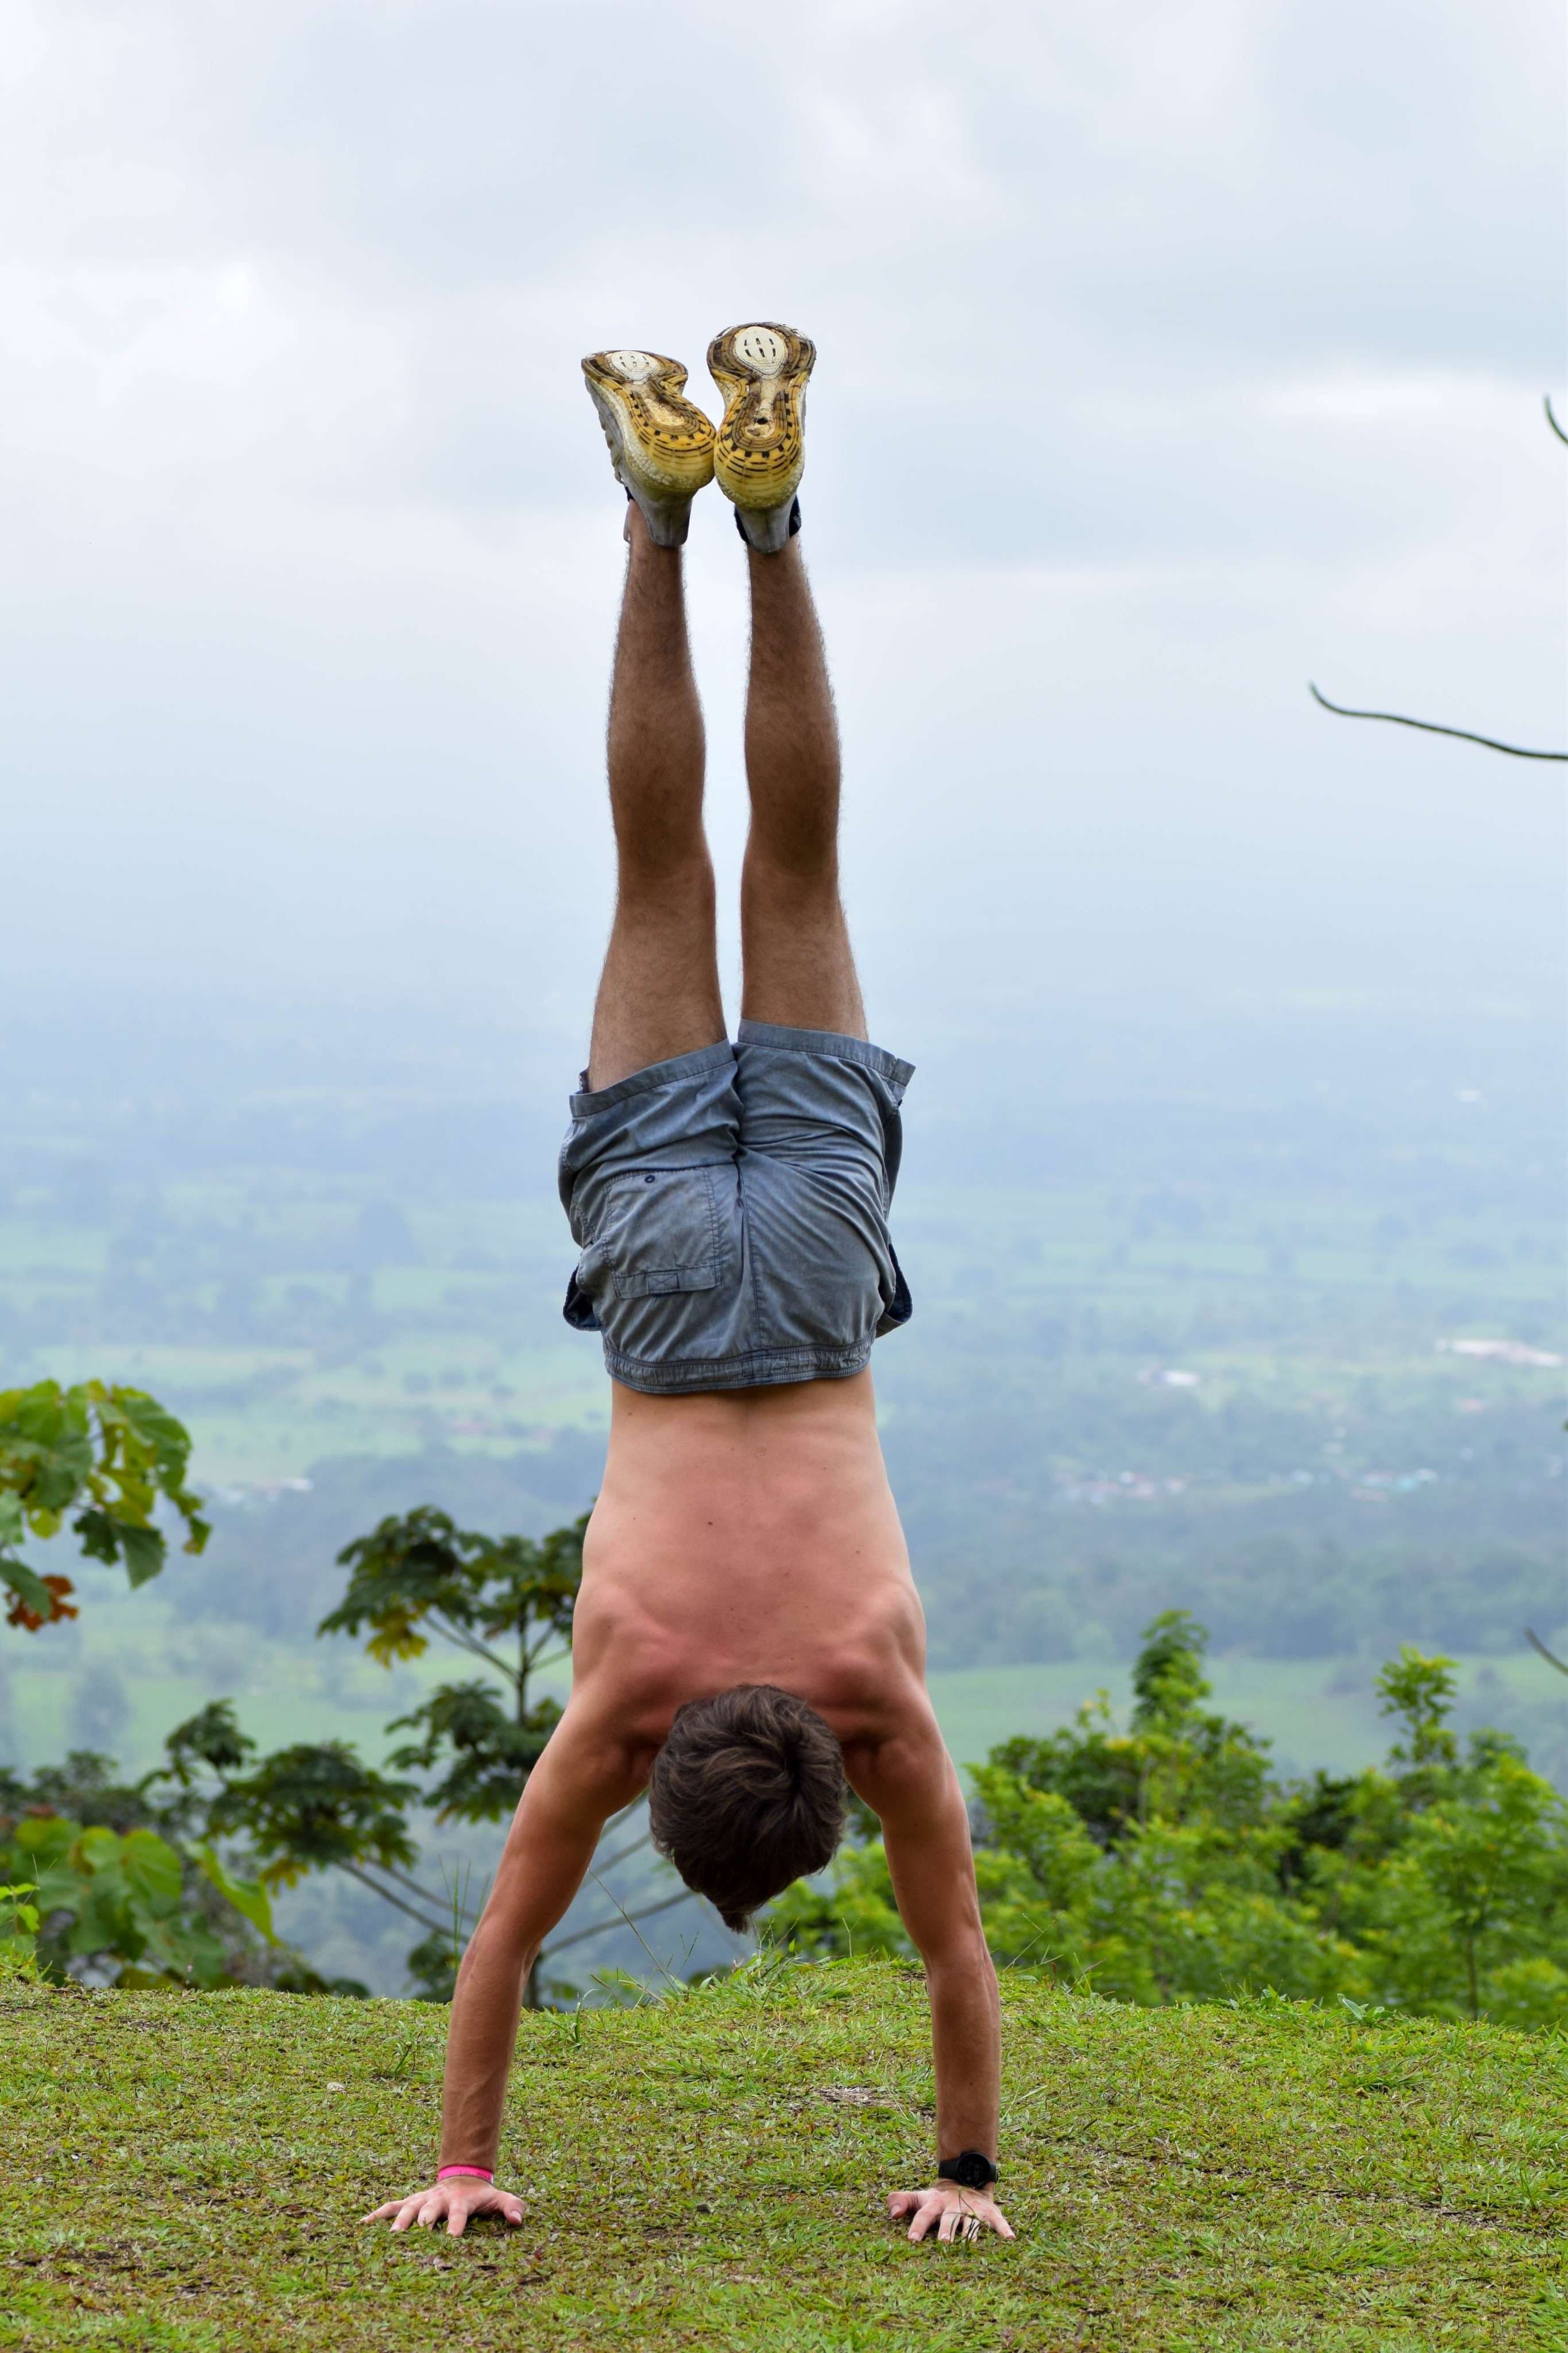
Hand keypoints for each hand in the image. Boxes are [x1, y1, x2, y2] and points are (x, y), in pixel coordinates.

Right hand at [362, 2177, 525, 2237]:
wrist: (463, 2177)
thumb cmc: (481, 2196)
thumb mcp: (499, 2198)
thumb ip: (512, 2206)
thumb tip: (518, 2219)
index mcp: (460, 2201)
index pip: (460, 2213)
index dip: (457, 2224)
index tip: (453, 2238)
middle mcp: (438, 2199)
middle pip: (430, 2208)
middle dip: (424, 2219)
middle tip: (418, 2231)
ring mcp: (422, 2199)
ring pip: (407, 2207)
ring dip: (399, 2219)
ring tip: (390, 2235)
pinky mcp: (410, 2201)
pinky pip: (391, 2206)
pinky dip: (377, 2215)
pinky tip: (362, 2226)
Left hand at [887, 2182, 1014, 2243]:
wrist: (965, 2180)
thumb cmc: (937, 2200)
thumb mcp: (920, 2198)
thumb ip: (901, 2201)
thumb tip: (891, 2213)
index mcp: (935, 2204)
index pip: (924, 2214)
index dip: (917, 2226)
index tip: (911, 2240)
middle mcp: (953, 2207)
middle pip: (950, 2218)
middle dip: (947, 2229)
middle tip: (945, 2242)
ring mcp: (972, 2209)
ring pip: (971, 2222)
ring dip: (971, 2232)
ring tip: (971, 2244)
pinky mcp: (988, 2212)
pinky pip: (997, 2221)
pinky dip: (1004, 2229)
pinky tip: (1010, 2239)